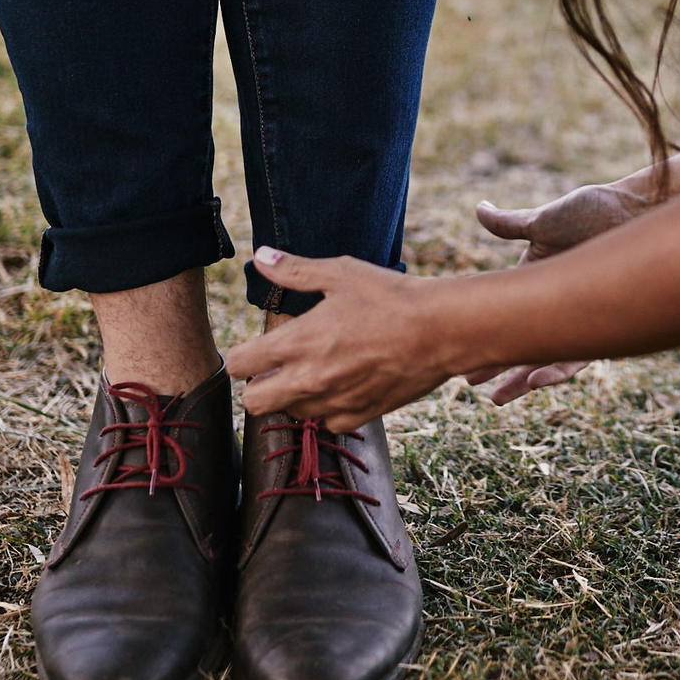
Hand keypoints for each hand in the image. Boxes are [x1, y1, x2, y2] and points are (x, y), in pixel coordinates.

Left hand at [225, 249, 449, 430]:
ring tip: (316, 370)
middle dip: (259, 385)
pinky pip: (327, 422)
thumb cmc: (390, 297)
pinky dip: (329, 408)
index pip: (239, 365)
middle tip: (279, 366)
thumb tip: (259, 257)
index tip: (256, 348)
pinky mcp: (359, 416)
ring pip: (291, 413)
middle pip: (254, 403)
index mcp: (296, 343)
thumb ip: (293, 270)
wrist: (440, 331)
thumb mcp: (341, 274)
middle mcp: (308, 379)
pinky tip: (343, 384)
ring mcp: (333, 402)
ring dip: (293, 396)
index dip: (243, 355)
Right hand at [463, 181, 650, 403]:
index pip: (509, 317)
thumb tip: (479, 209)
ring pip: (549, 358)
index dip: (489, 335)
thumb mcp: (543, 221)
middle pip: (525, 343)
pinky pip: (580, 358)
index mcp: (540, 281)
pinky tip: (534, 380)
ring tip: (499, 396)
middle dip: (499, 366)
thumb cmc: (595, 210)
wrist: (637, 211)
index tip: (465, 349)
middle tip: (471, 382)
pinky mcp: (604, 327)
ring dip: (523, 379)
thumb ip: (509, 225)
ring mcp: (581, 317)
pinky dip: (556, 369)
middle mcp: (559, 304)